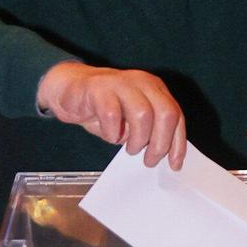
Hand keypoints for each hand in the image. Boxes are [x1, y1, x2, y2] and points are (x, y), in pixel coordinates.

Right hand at [37, 60, 186, 167]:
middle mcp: (142, 82)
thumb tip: (164, 154)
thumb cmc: (104, 107)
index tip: (174, 164)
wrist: (70, 90)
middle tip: (149, 160)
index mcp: (154, 88)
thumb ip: (150, 129)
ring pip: (142, 114)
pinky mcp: (98, 89)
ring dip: (137, 139)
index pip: (176, 115)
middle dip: (160, 143)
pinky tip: (110, 135)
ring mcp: (120, 83)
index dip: (177, 143)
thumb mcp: (132, 119)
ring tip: (129, 148)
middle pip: (165, 113)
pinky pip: (111, 114)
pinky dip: (112, 132)